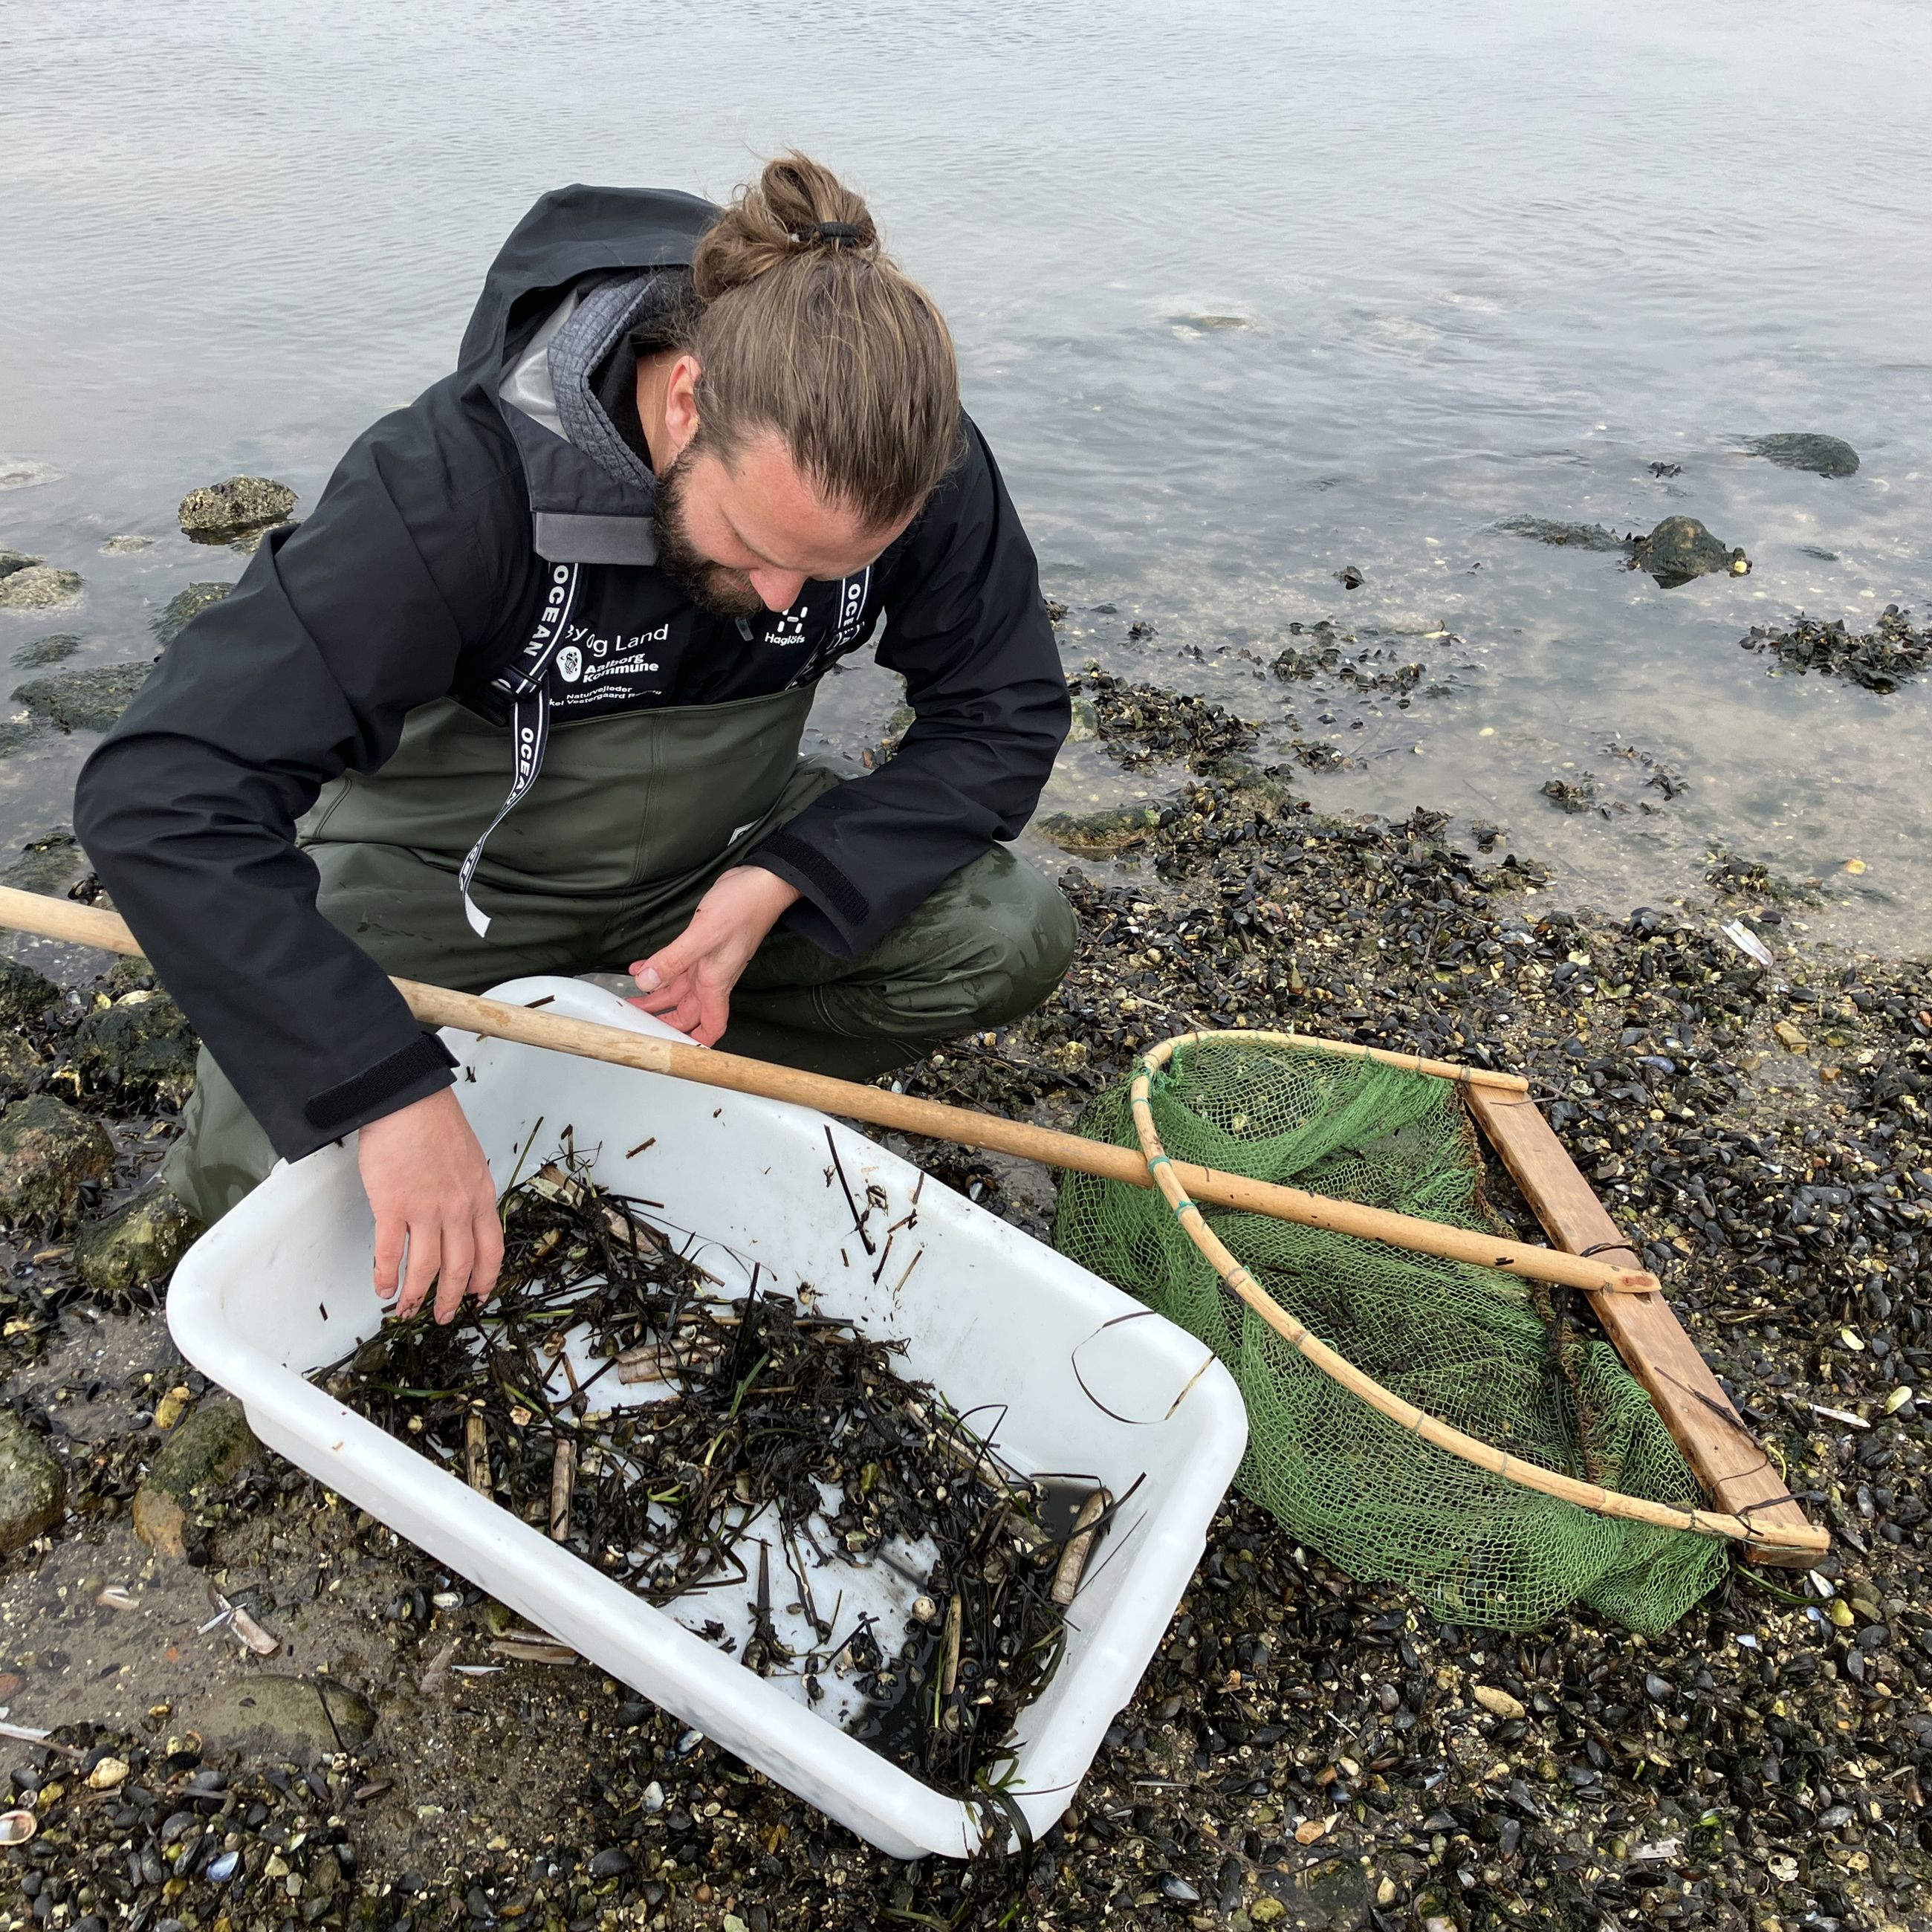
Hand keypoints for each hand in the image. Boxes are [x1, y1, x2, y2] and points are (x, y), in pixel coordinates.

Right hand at [357, 1086, 503, 1323]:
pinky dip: (386, 1276)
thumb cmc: (435, 1123)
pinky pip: (391, 1253)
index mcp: (480, 1196)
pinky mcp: (393, 1206)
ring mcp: (426, 1210)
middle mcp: (459, 1208)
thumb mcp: (469, 1159)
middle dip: (451, 1297)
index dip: (485, 1277)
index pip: (491, 1248)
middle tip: (444, 1315)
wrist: (408, 1100)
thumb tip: (460, 1214)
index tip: (478, 1293)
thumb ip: (467, 1190)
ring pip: (427, 1267)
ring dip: (418, 1295)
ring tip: (409, 1309)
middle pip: (460, 1266)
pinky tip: (383, 1288)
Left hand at [629, 864, 800, 1045]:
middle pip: (687, 1012)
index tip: (675, 1053)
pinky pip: (675, 964)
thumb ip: (672, 960)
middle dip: (663, 1021)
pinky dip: (657, 968)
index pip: (711, 1026)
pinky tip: (639, 968)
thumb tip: (644, 982)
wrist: (761, 882)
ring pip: (678, 989)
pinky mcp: (700, 943)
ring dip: (655, 995)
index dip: (697, 1043)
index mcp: (716, 982)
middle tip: (635, 1023)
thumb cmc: (742, 909)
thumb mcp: (703, 935)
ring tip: (630, 1000)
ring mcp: (706, 961)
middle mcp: (711, 977)